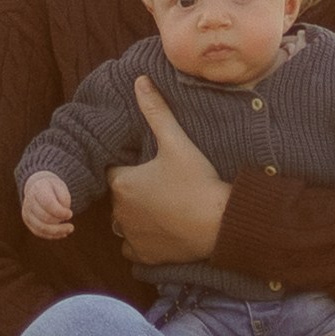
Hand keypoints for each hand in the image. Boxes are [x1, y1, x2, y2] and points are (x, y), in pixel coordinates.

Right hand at [20, 171, 73, 239]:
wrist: (39, 188)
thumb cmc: (53, 188)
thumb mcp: (61, 187)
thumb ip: (64, 199)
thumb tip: (63, 215)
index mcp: (38, 189)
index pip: (48, 204)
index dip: (60, 212)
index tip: (70, 214)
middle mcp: (29, 201)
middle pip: (45, 218)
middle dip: (60, 223)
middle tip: (71, 225)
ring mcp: (26, 212)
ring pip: (41, 228)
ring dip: (57, 232)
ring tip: (69, 230)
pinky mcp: (28, 221)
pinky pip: (39, 232)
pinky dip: (52, 235)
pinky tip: (63, 234)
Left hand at [109, 79, 231, 266]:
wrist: (220, 223)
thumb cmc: (197, 182)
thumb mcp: (177, 142)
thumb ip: (156, 111)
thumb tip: (139, 80)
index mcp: (122, 184)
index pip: (114, 171)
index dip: (129, 167)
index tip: (147, 165)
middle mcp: (120, 213)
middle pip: (119, 197)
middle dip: (133, 192)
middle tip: (160, 185)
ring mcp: (131, 237)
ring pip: (123, 223)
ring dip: (135, 217)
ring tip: (161, 207)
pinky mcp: (145, 256)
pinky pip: (133, 248)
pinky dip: (142, 241)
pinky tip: (160, 231)